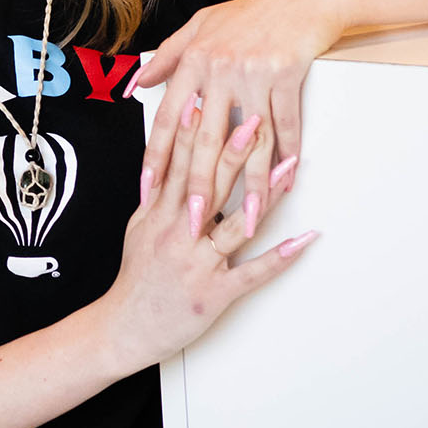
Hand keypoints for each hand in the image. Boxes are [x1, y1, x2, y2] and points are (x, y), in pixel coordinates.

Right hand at [94, 90, 316, 373]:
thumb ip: (157, 197)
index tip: (202, 98)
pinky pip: (252, 272)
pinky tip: (303, 240)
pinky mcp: (214, 292)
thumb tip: (167, 162)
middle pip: (208, 184)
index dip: (189, 131)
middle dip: (231, 150)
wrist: (124, 328)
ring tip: (289, 168)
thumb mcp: (139, 229)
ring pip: (235, 223)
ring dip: (264, 194)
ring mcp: (198, 263)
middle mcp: (179, 234)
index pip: (177, 164)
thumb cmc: (136, 280)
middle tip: (253, 119)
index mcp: (160, 215)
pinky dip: (279, 257)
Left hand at [135, 0, 350, 219]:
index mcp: (194, 60)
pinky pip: (286, 125)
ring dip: (250, 185)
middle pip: (206, 139)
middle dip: (200, 187)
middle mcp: (220, 69)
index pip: (169, 119)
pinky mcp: (287, 76)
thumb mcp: (200, 26)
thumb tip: (135, 83)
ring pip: (250, 141)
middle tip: (193, 224)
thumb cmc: (250, 13)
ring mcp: (254, 74)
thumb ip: (166, 56)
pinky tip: (284, 184)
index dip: (157, 158)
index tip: (148, 192)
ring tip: (246, 219)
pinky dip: (286, 157)